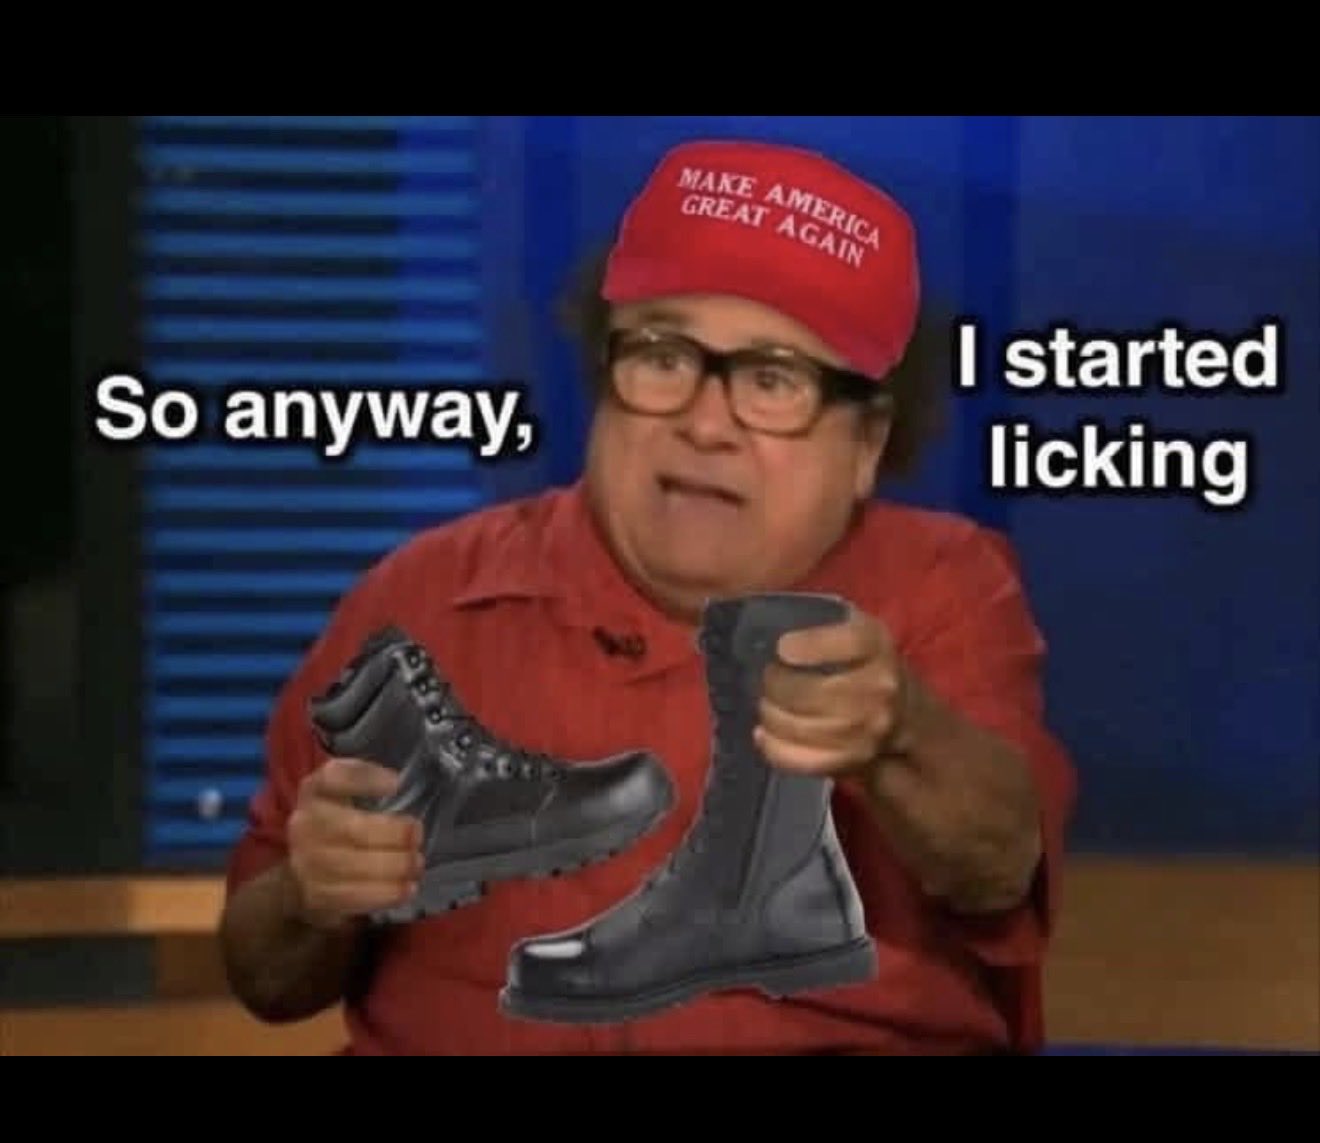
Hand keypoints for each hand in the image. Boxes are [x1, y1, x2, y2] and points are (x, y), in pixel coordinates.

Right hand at [286, 758, 424, 930]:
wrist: (305, 871)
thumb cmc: (340, 824)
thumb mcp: (348, 795)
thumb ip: (369, 783)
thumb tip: (398, 783)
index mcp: (316, 791)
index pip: (333, 777)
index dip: (364, 778)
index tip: (395, 783)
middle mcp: (305, 824)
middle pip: (349, 829)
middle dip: (391, 833)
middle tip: (418, 835)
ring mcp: (305, 861)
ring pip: (350, 865)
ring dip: (392, 866)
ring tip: (417, 864)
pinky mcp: (315, 895)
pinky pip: (351, 896)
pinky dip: (383, 894)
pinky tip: (406, 889)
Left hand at [754, 607, 906, 778]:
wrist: (901, 714)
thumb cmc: (863, 662)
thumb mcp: (854, 628)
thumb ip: (822, 620)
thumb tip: (766, 626)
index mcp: (878, 646)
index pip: (849, 643)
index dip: (811, 645)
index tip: (782, 648)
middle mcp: (880, 689)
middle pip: (814, 692)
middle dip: (776, 685)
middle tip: (766, 679)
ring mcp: (868, 730)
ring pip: (802, 728)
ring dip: (771, 716)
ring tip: (765, 704)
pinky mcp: (853, 761)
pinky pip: (803, 760)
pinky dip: (774, 748)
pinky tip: (763, 734)